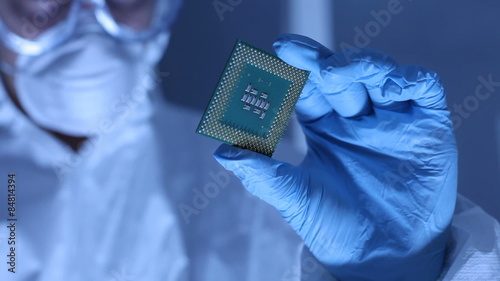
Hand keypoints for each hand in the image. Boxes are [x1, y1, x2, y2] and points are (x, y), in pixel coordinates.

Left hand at [214, 34, 456, 280]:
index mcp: (325, 128)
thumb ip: (263, 174)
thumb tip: (222, 152)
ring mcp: (392, 120)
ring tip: (337, 72)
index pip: (308, 89)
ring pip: (378, 74)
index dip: (293, 72)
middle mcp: (357, 119)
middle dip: (320, 61)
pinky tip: (391, 86)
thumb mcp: (297, 199)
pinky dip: (410, 79)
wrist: (384, 260)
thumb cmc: (337, 228)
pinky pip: (424, 89)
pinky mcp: (428, 127)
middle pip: (340, 76)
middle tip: (297, 52)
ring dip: (359, 64)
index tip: (276, 55)